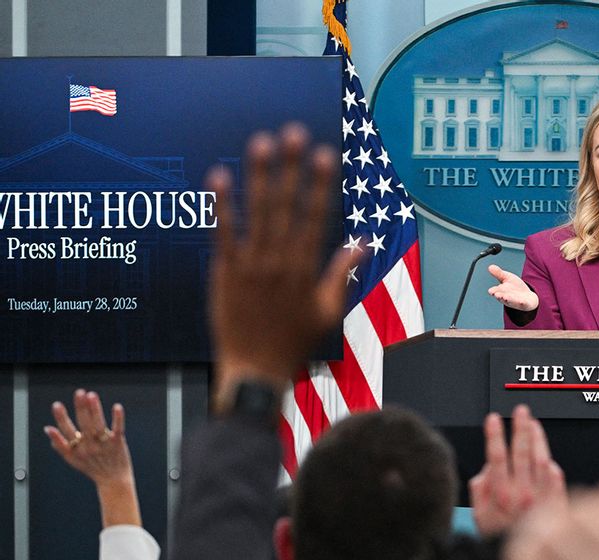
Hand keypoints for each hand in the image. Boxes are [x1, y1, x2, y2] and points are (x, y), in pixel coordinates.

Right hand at [44, 389, 140, 527]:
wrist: (113, 481)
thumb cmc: (92, 468)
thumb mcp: (72, 460)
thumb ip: (60, 445)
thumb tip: (48, 428)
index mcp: (76, 449)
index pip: (67, 431)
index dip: (61, 418)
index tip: (57, 404)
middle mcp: (89, 446)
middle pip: (84, 424)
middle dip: (80, 407)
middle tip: (79, 392)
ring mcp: (104, 444)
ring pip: (98, 425)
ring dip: (95, 409)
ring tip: (91, 395)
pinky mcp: (118, 443)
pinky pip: (118, 429)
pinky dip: (117, 418)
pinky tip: (117, 406)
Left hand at [208, 124, 356, 407]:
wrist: (256, 370)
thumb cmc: (294, 343)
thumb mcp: (328, 310)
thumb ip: (342, 273)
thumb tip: (362, 245)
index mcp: (307, 268)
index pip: (316, 216)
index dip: (320, 184)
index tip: (325, 154)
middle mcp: (280, 261)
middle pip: (287, 205)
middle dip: (291, 167)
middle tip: (293, 133)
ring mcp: (251, 265)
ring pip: (257, 212)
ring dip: (259, 175)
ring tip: (261, 142)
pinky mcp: (225, 272)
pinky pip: (223, 232)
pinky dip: (222, 205)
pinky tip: (219, 176)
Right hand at [469, 404, 564, 535]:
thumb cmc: (501, 541)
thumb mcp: (479, 518)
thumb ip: (479, 490)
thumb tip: (487, 467)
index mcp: (499, 496)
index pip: (496, 457)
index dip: (494, 436)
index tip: (493, 418)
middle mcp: (520, 495)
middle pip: (521, 453)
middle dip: (520, 428)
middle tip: (520, 410)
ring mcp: (541, 499)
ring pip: (540, 460)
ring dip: (537, 439)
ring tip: (534, 424)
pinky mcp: (557, 505)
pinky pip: (556, 478)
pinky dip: (551, 465)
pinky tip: (548, 456)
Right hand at [487, 264, 538, 311]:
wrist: (527, 296)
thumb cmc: (514, 287)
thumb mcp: (507, 278)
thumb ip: (499, 273)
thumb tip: (490, 267)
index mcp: (500, 291)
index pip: (494, 291)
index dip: (493, 291)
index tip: (491, 291)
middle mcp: (505, 298)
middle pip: (501, 297)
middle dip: (499, 296)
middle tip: (497, 294)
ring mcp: (514, 302)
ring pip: (510, 301)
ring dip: (508, 299)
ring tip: (506, 297)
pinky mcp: (523, 304)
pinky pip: (521, 304)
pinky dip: (521, 302)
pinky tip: (521, 301)